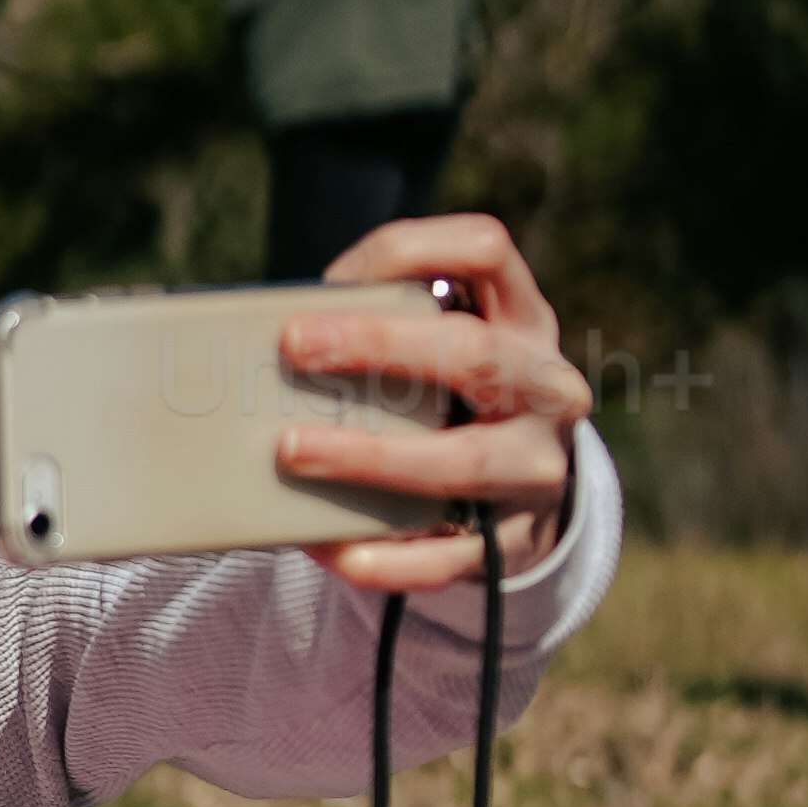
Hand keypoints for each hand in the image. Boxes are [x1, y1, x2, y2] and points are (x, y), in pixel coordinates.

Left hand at [275, 215, 591, 598]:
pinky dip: (385, 556)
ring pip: (462, 461)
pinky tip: (328, 547)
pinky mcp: (518, 540)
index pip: (487, 249)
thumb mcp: (444, 346)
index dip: (409, 251)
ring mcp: (538, 466)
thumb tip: (260, 332)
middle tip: (294, 346)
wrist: (529, 488)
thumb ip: (382, 329)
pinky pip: (449, 556)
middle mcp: (547, 387)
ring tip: (290, 451)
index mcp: (523, 319)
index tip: (335, 279)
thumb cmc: (457, 395)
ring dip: (370, 456)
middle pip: (474, 352)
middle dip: (379, 345)